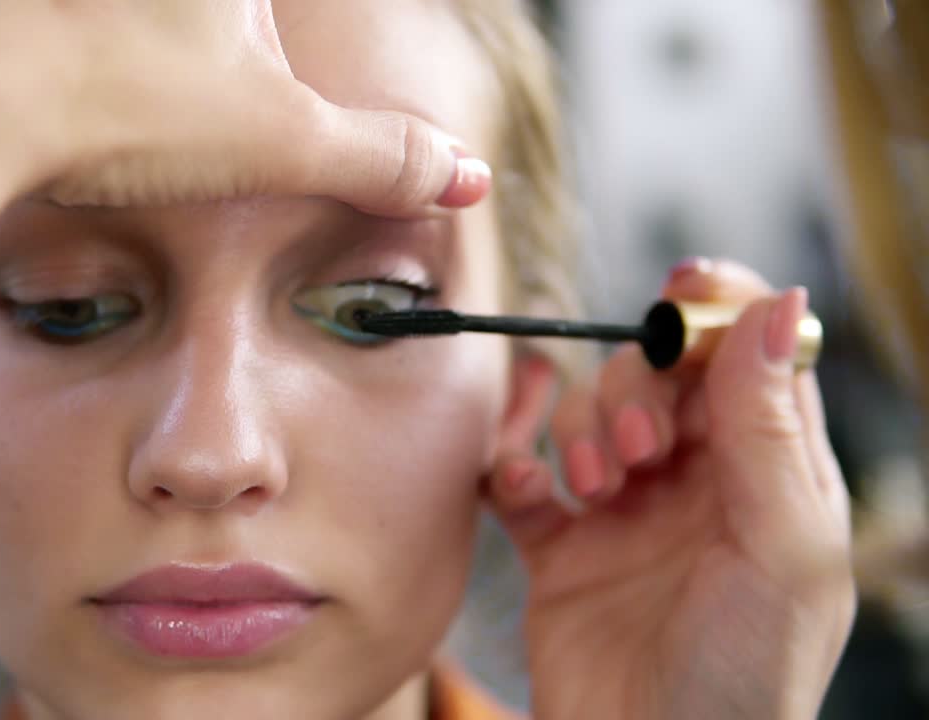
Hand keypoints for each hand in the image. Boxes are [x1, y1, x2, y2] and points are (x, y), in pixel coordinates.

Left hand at [0, 0, 486, 219]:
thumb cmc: (116, 103)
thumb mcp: (276, 141)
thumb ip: (380, 158)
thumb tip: (467, 178)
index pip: (284, 4)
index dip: (275, 42)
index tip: (269, 82)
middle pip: (226, 13)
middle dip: (234, 40)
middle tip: (225, 92)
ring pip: (132, 16)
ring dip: (149, 36)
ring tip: (157, 99)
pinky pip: (64, 16)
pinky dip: (84, 34)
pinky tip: (79, 82)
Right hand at [489, 260, 855, 719]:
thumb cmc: (744, 677)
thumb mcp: (781, 547)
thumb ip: (771, 425)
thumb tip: (780, 304)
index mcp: (770, 475)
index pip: (749, 358)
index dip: (717, 312)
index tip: (680, 290)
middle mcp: (698, 483)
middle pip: (657, 376)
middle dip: (638, 388)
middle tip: (640, 447)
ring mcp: (624, 514)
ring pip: (587, 414)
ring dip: (579, 429)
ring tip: (593, 490)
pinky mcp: (559, 549)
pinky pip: (523, 479)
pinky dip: (514, 471)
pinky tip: (529, 498)